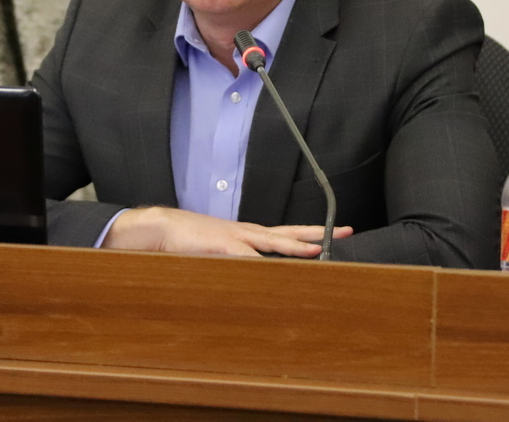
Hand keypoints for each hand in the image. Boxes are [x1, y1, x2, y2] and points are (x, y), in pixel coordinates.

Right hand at [101, 206, 352, 257]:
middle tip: (346, 230)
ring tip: (319, 247)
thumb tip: (256, 279)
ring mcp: (236, 237)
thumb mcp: (220, 253)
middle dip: (318, 233)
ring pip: (273, 240)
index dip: (310, 235)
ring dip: (296, 245)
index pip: (286, 234)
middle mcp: (248, 233)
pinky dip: (261, 262)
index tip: (334, 235)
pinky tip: (273, 269)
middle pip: (290, 232)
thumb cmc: (189, 242)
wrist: (162, 228)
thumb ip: (239, 263)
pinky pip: (245, 255)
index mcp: (248, 235)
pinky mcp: (221, 244)